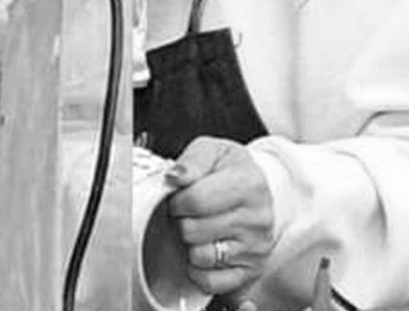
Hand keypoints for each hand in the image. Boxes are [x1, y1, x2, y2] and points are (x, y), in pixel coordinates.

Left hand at [165, 136, 274, 298]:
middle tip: (188, 213)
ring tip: (198, 228)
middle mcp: (257, 218)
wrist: (255, 188)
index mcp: (249, 184)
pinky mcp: (251, 271)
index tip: (179, 196)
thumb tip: (175, 176)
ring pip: (200, 256)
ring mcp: (256, 247)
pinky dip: (199, 269)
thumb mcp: (212, 150)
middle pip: (193, 229)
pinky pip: (212, 282)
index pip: (194, 200)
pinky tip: (204, 248)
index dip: (177, 200)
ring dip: (190, 243)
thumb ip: (192, 160)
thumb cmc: (229, 169)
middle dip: (181, 220)